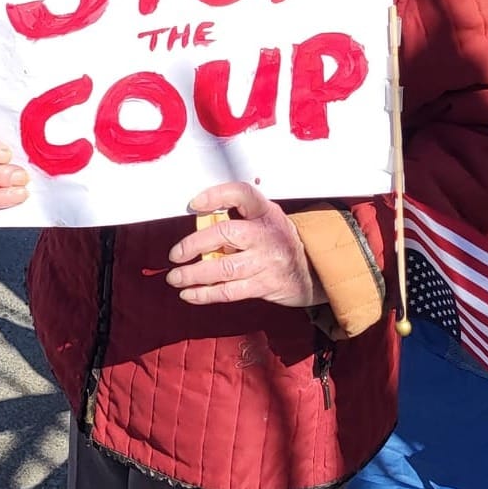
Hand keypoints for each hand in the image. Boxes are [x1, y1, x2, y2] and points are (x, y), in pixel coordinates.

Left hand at [166, 182, 326, 308]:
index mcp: (265, 211)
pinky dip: (206, 294)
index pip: (242, 194)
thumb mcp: (265, 218)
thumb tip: (200, 219)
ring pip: (224, 268)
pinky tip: (189, 293)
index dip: (216, 195)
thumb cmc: (279, 238)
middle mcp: (265, 235)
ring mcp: (264, 261)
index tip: (194, 203)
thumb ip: (238, 216)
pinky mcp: (263, 285)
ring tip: (175, 277)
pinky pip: (229, 292)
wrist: (312, 269)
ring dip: (194, 275)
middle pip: (226, 234)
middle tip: (176, 254)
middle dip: (195, 244)